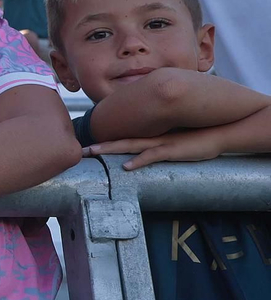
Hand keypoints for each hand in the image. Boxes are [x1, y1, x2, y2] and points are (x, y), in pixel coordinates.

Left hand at [84, 127, 227, 169]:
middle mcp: (152, 138)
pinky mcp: (172, 150)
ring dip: (111, 149)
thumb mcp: (175, 141)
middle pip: (121, 140)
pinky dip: (139, 161)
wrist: (219, 133)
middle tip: (81, 150)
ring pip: (131, 145)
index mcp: (152, 136)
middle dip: (100, 145)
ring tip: (93, 152)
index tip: (88, 144)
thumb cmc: (198, 138)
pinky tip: (127, 166)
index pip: (125, 137)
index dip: (107, 140)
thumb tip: (148, 150)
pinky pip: (153, 156)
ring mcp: (161, 143)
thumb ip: (161, 144)